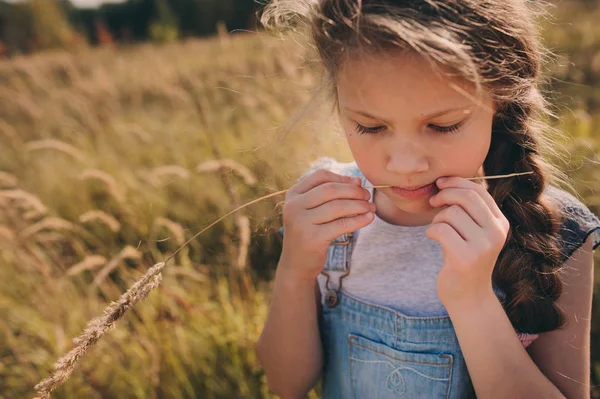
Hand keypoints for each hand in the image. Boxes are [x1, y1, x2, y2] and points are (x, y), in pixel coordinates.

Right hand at [280, 169, 375, 280]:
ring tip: (370, 207)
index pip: (320, 176)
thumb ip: (330, 195)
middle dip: (353, 191)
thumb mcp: (312, 210)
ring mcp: (301, 222)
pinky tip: (369, 218)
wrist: (297, 264)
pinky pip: (341, 225)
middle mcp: (293, 206)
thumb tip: (357, 181)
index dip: (342, 178)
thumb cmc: (309, 233)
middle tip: (367, 195)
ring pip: (337, 206)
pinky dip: (359, 220)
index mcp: (293, 195)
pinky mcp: (313, 238)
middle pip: (330, 189)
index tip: (357, 183)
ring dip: (359, 205)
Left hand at [426, 175, 509, 306]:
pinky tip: (433, 239)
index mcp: (500, 223)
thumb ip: (468, 209)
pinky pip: (441, 230)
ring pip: (451, 214)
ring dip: (437, 219)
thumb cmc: (464, 258)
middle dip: (444, 195)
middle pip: (466, 198)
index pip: (479, 191)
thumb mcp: (472, 231)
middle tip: (433, 201)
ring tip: (438, 230)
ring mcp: (483, 246)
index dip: (456, 182)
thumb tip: (448, 180)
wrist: (468, 296)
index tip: (440, 183)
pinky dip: (431, 231)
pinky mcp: (466, 258)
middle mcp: (496, 233)